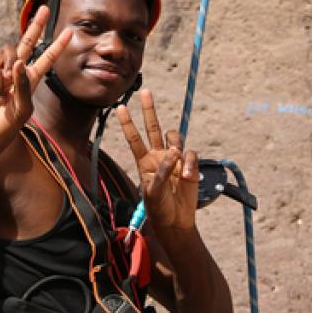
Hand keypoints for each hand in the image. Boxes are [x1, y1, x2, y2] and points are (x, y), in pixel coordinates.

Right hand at [0, 7, 71, 149]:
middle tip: (44, 8)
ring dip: (10, 70)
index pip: (46, 58)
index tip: (69, 32)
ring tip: (6, 92)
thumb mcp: (23, 109)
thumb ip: (23, 85)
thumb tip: (17, 62)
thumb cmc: (7, 126)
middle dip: (36, 26)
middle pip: (27, 43)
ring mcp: (1, 73)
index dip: (57, 45)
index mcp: (31, 80)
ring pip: (9, 53)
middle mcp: (16, 73)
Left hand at [116, 90, 198, 229]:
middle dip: (149, 109)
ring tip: (176, 161)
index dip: (128, 123)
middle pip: (152, 127)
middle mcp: (158, 155)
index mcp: (144, 161)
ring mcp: (174, 158)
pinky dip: (189, 163)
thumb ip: (162, 171)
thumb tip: (175, 151)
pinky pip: (191, 154)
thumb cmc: (159, 207)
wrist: (176, 220)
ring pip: (174, 136)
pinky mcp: (189, 164)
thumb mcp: (153, 192)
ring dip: (175, 143)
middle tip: (145, 92)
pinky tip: (186, 176)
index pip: (134, 138)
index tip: (120, 107)